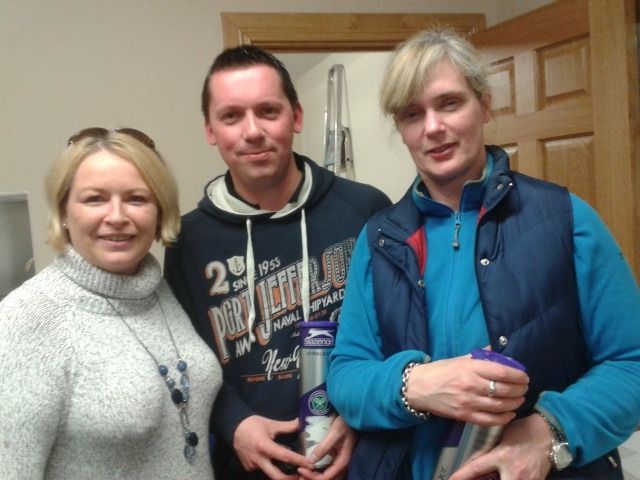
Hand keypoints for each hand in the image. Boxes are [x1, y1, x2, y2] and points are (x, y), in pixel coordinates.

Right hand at [233, 415, 313, 478]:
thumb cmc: (252, 424)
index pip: (285, 456)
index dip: (299, 461)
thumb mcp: (271, 424)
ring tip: (294, 470)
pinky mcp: (249, 468)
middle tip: (303, 476)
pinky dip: (271, 468)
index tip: (310, 464)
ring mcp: (252, 466)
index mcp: (264, 446)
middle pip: (277, 477)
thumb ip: (287, 426)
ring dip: (282, 474)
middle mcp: (258, 459)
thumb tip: (302, 423)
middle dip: (291, 479)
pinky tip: (276, 463)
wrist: (233, 428)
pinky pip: (263, 470)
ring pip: (270, 474)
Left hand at [297, 416, 357, 478]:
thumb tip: (311, 462)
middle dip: (313, 478)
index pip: (326, 477)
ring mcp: (341, 460)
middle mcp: (343, 463)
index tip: (300, 469)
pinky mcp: (339, 455)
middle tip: (300, 473)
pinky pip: (329, 468)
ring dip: (316, 475)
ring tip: (304, 471)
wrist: (354, 414)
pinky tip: (311, 464)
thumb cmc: (346, 422)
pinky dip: (320, 469)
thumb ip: (324, 447)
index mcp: (343, 461)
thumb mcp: (334, 433)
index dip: (312, 476)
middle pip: (328, 479)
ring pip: (329, 475)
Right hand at [406, 354, 528, 425]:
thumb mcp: (459, 359)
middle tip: (525, 388)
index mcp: (470, 368)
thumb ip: (480, 356)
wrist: (419, 387)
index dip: (517, 375)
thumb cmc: (440, 371)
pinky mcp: (464, 415)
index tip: (524, 376)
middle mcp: (471, 385)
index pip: (501, 371)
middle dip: (520, 390)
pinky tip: (510, 413)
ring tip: (520, 399)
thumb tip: (498, 351)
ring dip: (515, 403)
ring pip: (500, 406)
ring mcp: (468, 402)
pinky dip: (504, 418)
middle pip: (504, 390)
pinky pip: (490, 420)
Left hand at [449, 413, 552, 479]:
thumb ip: (487, 453)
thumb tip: (471, 465)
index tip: (450, 479)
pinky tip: (502, 477)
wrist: (549, 435)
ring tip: (492, 476)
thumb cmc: (522, 432)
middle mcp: (515, 472)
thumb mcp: (501, 439)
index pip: (477, 468)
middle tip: (476, 478)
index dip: (461, 476)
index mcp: (502, 456)